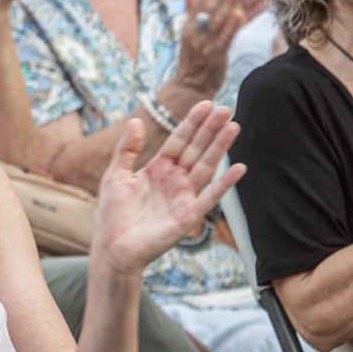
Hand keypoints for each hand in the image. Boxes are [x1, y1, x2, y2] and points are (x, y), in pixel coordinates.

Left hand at [93, 105, 244, 273]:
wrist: (113, 247)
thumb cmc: (113, 213)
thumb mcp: (116, 175)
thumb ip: (128, 149)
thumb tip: (136, 120)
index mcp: (158, 168)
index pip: (179, 140)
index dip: (192, 123)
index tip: (206, 104)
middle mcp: (174, 179)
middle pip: (196, 149)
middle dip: (210, 129)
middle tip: (226, 109)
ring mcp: (184, 196)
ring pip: (206, 166)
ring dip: (220, 147)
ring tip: (233, 127)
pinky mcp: (189, 215)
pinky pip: (210, 197)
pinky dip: (225, 184)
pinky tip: (239, 168)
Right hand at [170, 0, 242, 98]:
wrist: (190, 87)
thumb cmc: (194, 57)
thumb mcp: (190, 32)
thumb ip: (192, 9)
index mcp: (188, 26)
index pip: (200, 2)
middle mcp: (195, 34)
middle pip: (209, 8)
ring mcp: (204, 45)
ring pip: (217, 21)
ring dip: (228, 3)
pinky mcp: (214, 57)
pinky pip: (223, 39)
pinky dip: (231, 26)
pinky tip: (239, 14)